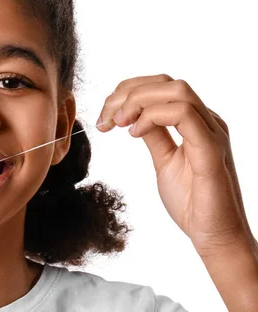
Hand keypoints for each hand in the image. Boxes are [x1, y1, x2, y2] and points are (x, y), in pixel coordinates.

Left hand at [97, 74, 252, 255]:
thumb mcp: (163, 160)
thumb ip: (153, 135)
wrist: (213, 236)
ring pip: (177, 91)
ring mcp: (212, 133)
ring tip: (119, 124)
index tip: (105, 116)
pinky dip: (152, 117)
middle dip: (127, 94)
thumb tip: (133, 116)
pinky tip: (135, 134)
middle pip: (166, 83)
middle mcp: (208, 121)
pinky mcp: (211, 150)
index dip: (127, 93)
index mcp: (196, 122)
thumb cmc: (191, 203)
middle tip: (106, 119)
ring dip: (138, 101)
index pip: (162, 87)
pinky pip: (184, 115)